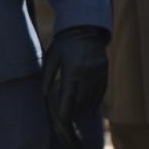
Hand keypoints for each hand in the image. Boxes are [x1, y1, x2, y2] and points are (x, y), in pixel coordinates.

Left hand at [42, 26, 108, 145]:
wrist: (84, 28)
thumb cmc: (64, 43)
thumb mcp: (52, 57)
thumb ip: (47, 76)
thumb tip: (44, 93)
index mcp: (72, 71)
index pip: (69, 98)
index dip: (66, 112)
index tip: (62, 121)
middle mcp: (87, 74)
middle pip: (81, 101)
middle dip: (75, 111)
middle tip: (69, 118)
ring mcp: (97, 73)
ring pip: (92, 98)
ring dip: (85, 108)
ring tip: (79, 113)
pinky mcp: (104, 71)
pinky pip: (101, 91)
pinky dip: (96, 101)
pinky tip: (90, 107)